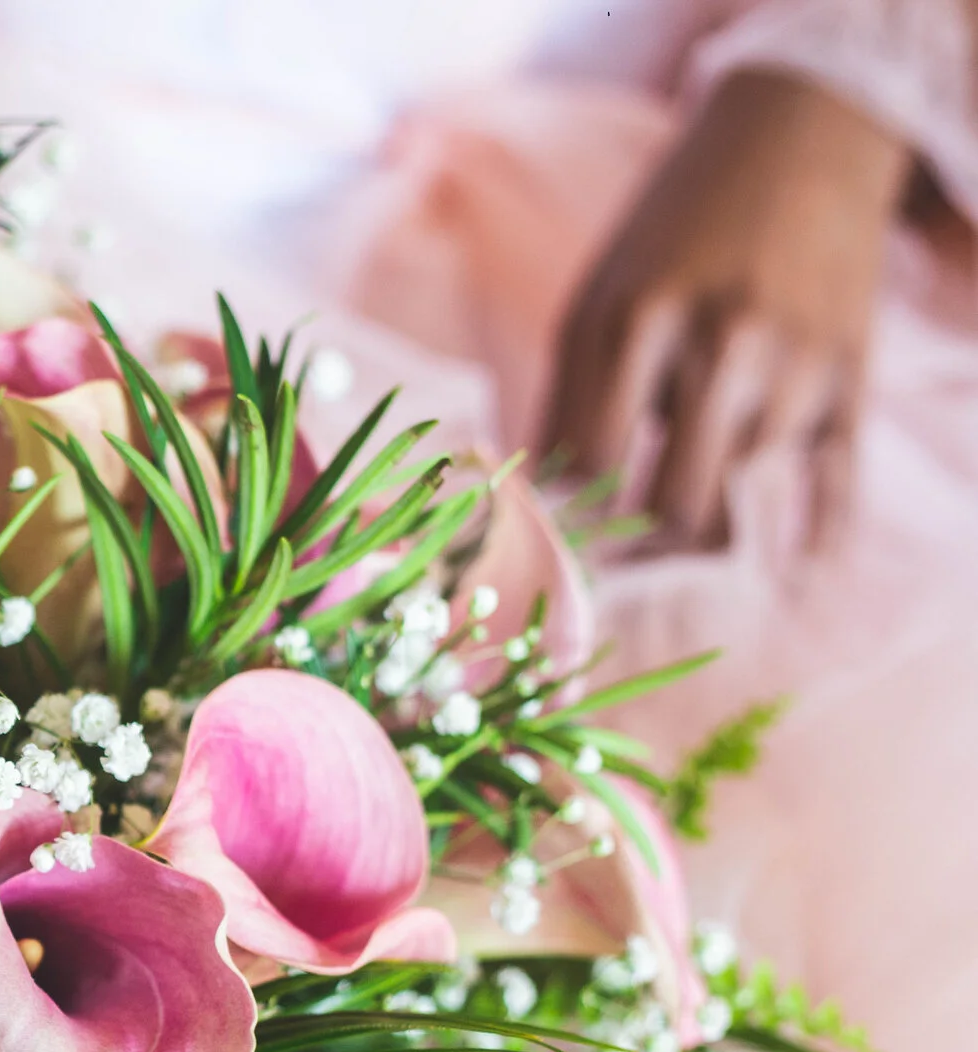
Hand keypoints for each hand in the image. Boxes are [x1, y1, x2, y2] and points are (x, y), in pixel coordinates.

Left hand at [543, 70, 913, 547]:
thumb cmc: (673, 235)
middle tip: (614, 570)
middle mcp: (722, 343)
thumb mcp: (598, 299)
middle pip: (672, 508)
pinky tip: (792, 575)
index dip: (565, 516)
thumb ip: (564, 402)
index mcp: (637, 318)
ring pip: (738, 504)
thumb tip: (535, 510)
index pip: (589, 464)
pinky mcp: (852, 379)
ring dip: (701, 530)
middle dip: (637, 554)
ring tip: (672, 528)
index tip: (551, 546)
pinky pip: (834, 491)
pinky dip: (812, 545)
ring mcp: (796, 365)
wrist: (802, 139)